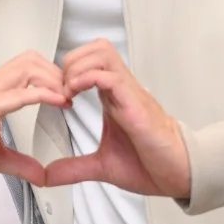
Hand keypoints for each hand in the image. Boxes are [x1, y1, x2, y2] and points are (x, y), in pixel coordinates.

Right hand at [0, 51, 68, 186]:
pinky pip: (14, 95)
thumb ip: (19, 163)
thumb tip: (41, 176)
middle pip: (32, 59)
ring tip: (65, 99)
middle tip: (70, 95)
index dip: (51, 75)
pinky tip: (55, 102)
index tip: (66, 94)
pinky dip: (39, 95)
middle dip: (56, 74)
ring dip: (51, 81)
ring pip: (26, 69)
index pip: (28, 66)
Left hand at [42, 41, 191, 199]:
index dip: (66, 71)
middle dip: (70, 62)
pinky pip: (110, 76)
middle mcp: (120, 89)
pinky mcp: (135, 104)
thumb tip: (47, 176)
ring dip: (78, 67)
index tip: (55, 95)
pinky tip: (77, 96)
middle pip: (95, 48)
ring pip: (102, 53)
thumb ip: (73, 168)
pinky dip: (88, 79)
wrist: (177, 174)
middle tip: (61, 88)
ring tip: (68, 91)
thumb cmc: (149, 164)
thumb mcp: (101, 166)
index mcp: (112, 98)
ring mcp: (129, 93)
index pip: (89, 62)